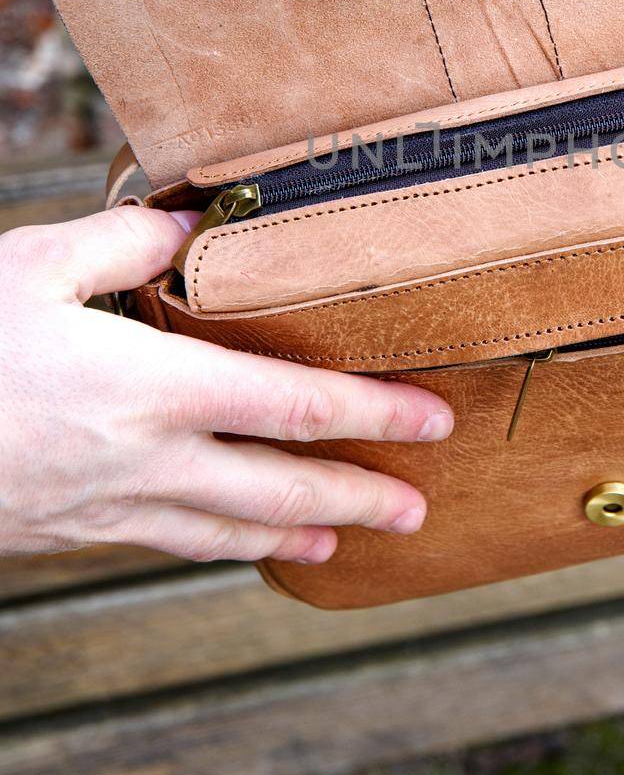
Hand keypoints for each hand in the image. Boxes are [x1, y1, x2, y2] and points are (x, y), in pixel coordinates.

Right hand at [0, 207, 451, 563]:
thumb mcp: (34, 265)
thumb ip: (126, 245)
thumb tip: (197, 228)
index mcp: (150, 386)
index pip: (293, 406)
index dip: (372, 415)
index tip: (433, 420)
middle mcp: (144, 458)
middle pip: (279, 488)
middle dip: (357, 496)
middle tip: (417, 508)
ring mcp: (109, 506)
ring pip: (228, 529)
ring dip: (300, 533)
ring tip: (352, 538)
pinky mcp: (74, 529)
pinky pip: (170, 542)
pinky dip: (223, 546)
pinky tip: (244, 544)